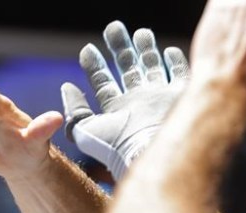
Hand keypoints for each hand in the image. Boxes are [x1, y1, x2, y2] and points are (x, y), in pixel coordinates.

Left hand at [62, 21, 189, 180]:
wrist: (146, 151)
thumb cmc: (113, 146)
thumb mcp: (84, 128)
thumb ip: (74, 108)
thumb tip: (66, 87)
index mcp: (116, 109)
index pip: (103, 82)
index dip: (94, 65)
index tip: (86, 49)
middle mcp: (137, 101)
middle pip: (128, 68)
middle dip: (120, 48)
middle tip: (113, 27)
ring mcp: (158, 97)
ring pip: (151, 67)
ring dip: (145, 49)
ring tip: (140, 32)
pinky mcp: (178, 95)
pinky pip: (179, 74)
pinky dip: (174, 61)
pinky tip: (168, 50)